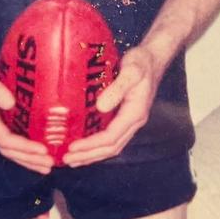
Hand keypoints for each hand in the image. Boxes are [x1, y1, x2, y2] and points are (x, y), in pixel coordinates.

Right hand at [0, 49, 52, 173]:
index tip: (42, 150)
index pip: (4, 139)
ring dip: (29, 159)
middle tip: (50, 164)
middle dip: (29, 158)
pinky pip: (14, 139)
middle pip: (9, 150)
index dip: (24, 147)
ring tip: (47, 166)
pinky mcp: (1, 119)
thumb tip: (10, 104)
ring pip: (11, 149)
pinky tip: (40, 152)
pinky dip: (26, 149)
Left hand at [63, 47, 161, 167]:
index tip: (73, 147)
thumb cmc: (141, 62)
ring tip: (72, 159)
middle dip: (89, 155)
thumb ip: (118, 88)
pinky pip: (111, 138)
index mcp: (135, 113)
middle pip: (111, 147)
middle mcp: (134, 122)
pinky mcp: (125, 117)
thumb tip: (100, 107)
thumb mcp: (131, 71)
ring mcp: (130, 121)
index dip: (91, 145)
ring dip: (92, 155)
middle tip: (67, 159)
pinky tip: (83, 146)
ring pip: (112, 146)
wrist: (152, 58)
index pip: (111, 137)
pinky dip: (96, 146)